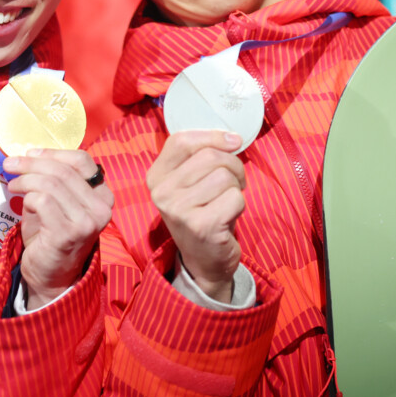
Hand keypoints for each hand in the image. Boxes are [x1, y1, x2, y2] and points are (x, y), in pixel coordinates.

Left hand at [3, 149, 112, 310]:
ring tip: (13, 185)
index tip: (30, 153)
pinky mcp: (69, 233)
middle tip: (9, 164)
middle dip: (31, 163)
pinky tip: (21, 202)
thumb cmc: (51, 235)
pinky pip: (43, 201)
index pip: (82, 160)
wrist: (51, 275)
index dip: (53, 153)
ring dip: (25, 180)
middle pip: (63, 170)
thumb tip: (26, 155)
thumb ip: (50, 179)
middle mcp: (101, 207)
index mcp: (102, 194)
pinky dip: (27, 197)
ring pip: (51, 184)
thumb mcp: (56, 201)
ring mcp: (87, 221)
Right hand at [147, 130, 245, 302]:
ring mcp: (179, 209)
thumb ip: (199, 157)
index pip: (181, 140)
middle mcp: (162, 192)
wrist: (204, 261)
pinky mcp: (200, 226)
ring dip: (236, 187)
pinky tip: (228, 217)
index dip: (213, 136)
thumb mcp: (190, 184)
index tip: (233, 141)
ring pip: (224, 176)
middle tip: (234, 181)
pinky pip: (234, 198)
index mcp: (156, 176)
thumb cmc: (202, 214)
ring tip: (227, 201)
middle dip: (233, 165)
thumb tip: (232, 137)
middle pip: (209, 156)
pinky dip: (239, 206)